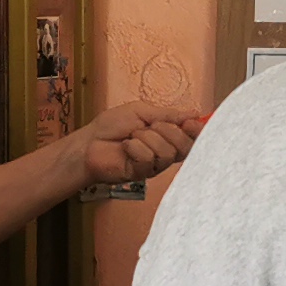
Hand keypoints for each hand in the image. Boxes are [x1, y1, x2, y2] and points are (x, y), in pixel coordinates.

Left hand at [78, 103, 201, 190]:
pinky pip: (150, 159)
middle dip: (168, 131)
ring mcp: (153, 165)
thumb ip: (168, 114)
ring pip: (167, 152)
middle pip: (185, 146)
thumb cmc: (110, 126)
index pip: (192, 138)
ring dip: (147, 138)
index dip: (196, 131)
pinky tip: (125, 147)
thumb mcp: (141, 111)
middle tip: (150, 126)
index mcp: (166, 136)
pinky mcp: (142, 174)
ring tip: (132, 136)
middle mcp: (163, 152)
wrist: (88, 143)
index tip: (191, 123)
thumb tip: (194, 113)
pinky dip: (136, 148)